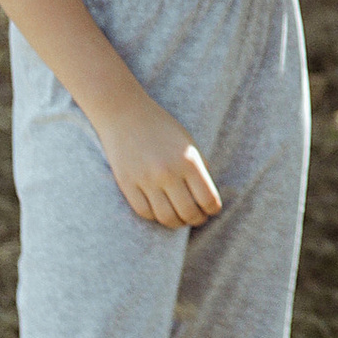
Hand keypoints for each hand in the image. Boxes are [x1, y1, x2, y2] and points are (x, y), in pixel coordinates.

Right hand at [96, 96, 222, 227]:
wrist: (125, 113)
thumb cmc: (161, 127)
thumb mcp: (188, 142)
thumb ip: (200, 167)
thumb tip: (206, 197)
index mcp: (189, 161)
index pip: (208, 199)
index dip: (212, 210)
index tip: (211, 210)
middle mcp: (168, 172)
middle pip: (188, 213)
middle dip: (196, 220)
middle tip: (197, 218)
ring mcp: (146, 180)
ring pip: (166, 218)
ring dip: (176, 223)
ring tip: (180, 218)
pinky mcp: (127, 184)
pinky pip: (144, 212)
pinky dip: (155, 217)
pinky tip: (160, 210)